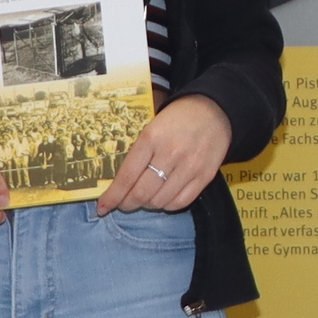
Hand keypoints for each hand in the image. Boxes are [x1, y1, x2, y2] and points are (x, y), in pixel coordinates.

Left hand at [99, 95, 232, 214]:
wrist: (214, 111)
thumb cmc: (177, 119)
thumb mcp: (151, 127)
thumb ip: (138, 153)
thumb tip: (120, 183)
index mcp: (151, 138)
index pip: (127, 176)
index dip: (113, 196)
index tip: (102, 207)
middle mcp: (170, 154)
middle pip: (142, 193)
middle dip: (128, 204)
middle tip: (124, 204)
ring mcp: (189, 167)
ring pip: (160, 201)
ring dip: (148, 205)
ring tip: (145, 199)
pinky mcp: (204, 176)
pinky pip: (181, 202)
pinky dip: (167, 205)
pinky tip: (163, 199)